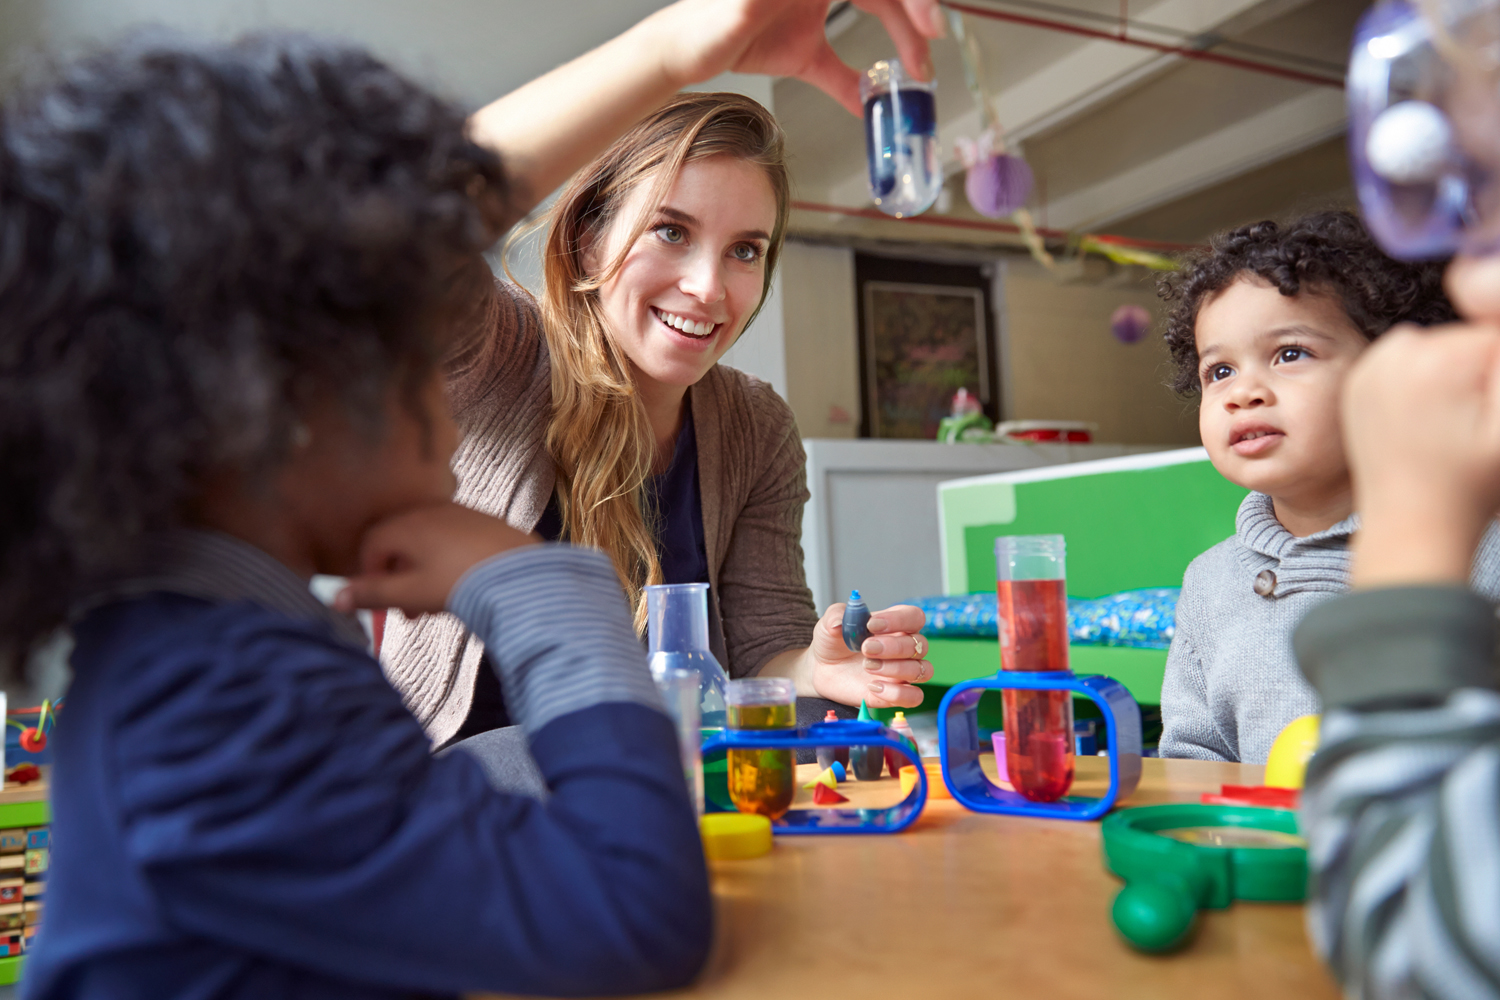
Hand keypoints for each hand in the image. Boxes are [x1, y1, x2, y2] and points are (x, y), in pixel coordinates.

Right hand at [335, 502, 537, 614]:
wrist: (518, 573)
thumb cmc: (459, 582)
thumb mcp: (410, 593)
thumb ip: (371, 595)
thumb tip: (334, 599)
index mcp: (405, 524)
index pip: (371, 544)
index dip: (369, 574)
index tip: (379, 601)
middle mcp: (429, 511)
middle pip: (399, 543)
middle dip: (397, 578)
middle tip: (407, 611)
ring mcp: (458, 513)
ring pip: (426, 543)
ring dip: (421, 573)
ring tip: (432, 605)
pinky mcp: (482, 521)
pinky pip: (451, 540)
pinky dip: (444, 562)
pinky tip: (458, 586)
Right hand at [644, 0, 943, 114]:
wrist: (695, 47)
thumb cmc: (742, 40)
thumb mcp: (808, 60)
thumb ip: (844, 78)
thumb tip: (872, 104)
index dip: (911, 16)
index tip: (927, 50)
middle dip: (916, 2)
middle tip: (934, 34)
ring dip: (901, 1)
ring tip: (922, 28)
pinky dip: (865, 1)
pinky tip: (879, 11)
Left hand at [802, 602, 929, 708]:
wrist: (822, 669)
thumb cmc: (833, 643)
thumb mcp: (829, 624)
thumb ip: (835, 616)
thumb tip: (839, 623)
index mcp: (895, 625)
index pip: (914, 617)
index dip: (898, 620)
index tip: (871, 625)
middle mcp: (904, 649)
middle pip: (920, 645)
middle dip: (893, 646)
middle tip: (866, 648)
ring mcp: (902, 673)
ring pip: (923, 670)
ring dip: (897, 668)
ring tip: (868, 666)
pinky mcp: (895, 694)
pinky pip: (914, 697)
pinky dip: (898, 693)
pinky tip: (874, 686)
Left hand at [1343, 321, 1499, 587]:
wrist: (1411, 525)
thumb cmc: (1469, 486)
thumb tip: (1484, 288)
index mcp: (1436, 359)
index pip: (1496, 336)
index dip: (1499, 376)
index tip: (1487, 416)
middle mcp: (1395, 353)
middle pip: (1465, 341)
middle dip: (1476, 378)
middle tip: (1466, 430)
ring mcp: (1371, 366)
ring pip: (1440, 352)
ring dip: (1450, 383)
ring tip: (1444, 431)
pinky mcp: (1360, 381)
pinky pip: (1411, 366)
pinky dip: (1422, 388)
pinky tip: (1421, 425)